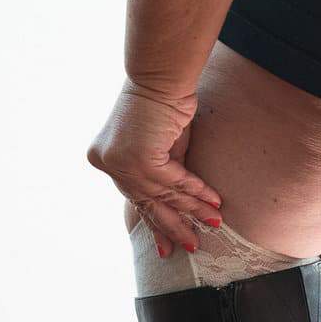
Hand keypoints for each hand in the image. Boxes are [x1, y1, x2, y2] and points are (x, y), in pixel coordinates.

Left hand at [87, 81, 221, 256]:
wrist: (162, 75)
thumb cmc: (163, 103)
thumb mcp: (160, 146)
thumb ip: (162, 172)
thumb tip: (175, 201)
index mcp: (105, 158)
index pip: (133, 196)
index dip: (153, 223)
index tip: (165, 246)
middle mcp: (108, 163)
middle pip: (146, 202)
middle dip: (172, 226)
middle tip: (190, 245)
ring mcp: (121, 162)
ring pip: (164, 195)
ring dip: (193, 210)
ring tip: (213, 225)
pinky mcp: (140, 159)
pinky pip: (176, 183)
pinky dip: (197, 192)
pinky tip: (214, 203)